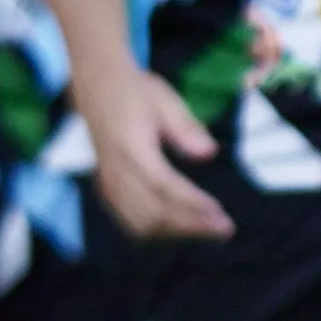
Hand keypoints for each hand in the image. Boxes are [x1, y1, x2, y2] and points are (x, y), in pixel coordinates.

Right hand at [79, 55, 231, 241]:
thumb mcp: (165, 99)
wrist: (96, 87)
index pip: (162, 186)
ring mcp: (108, 184)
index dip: (191, 204)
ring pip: (140, 223)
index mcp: (130, 148)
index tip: (219, 213)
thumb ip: (186, 127)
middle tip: (225, 229)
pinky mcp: (107, 190)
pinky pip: (130, 221)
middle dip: (190, 226)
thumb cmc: (136, 92)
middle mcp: (115, 171)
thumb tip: (209, 153)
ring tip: (210, 231)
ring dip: (177, 233)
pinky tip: (184, 229)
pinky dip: (158, 231)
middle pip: (152, 212)